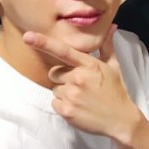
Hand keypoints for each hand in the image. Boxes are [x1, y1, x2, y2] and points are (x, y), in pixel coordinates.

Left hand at [23, 25, 141, 142]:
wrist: (121, 120)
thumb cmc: (116, 91)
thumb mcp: (113, 67)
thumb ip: (107, 46)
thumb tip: (111, 27)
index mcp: (89, 65)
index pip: (62, 51)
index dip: (43, 43)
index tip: (27, 36)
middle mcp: (78, 78)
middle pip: (54, 73)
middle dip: (63, 78)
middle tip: (80, 86)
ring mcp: (72, 95)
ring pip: (55, 89)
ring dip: (64, 93)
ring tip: (81, 98)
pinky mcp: (67, 110)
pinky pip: (54, 103)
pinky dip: (63, 106)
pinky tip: (78, 107)